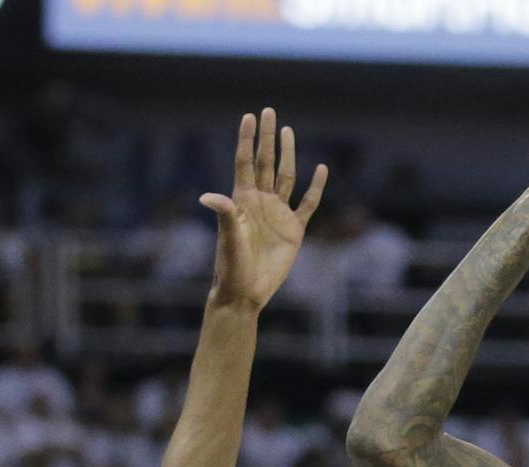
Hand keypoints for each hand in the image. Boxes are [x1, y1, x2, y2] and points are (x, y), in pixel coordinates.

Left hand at [201, 108, 327, 312]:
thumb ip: (224, 214)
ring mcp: (278, 214)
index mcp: (242, 200)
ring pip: (286, 176)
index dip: (247, 139)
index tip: (249, 116)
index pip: (245, 162)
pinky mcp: (294, 229)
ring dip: (287, 154)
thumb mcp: (229, 238)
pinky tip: (321, 169)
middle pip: (265, 162)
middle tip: (269, 111)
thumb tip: (207, 196)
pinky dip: (315, 187)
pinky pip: (308, 203)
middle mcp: (260, 202)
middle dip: (266, 138)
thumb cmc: (231, 266)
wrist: (246, 292)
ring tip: (287, 130)